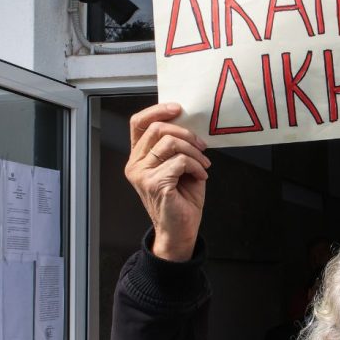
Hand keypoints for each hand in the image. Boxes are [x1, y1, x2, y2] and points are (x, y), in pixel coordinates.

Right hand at [125, 103, 210, 260]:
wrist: (181, 229)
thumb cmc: (181, 199)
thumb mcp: (179, 165)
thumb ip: (176, 145)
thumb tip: (188, 124)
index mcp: (139, 157)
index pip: (138, 123)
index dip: (157, 110)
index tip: (178, 109)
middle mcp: (135, 164)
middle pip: (157, 128)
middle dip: (186, 133)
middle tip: (201, 146)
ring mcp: (142, 174)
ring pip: (170, 142)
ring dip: (194, 151)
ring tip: (203, 165)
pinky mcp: (154, 183)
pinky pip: (180, 161)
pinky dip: (196, 166)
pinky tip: (201, 176)